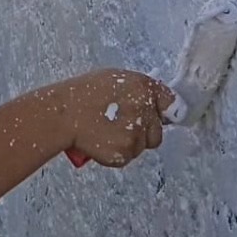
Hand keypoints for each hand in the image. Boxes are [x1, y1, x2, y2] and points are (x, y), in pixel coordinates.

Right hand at [58, 69, 172, 168]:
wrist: (63, 114)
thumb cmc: (82, 94)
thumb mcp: (113, 79)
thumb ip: (138, 90)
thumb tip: (152, 102)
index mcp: (143, 88)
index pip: (172, 102)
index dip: (167, 111)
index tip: (164, 116)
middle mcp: (145, 110)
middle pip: (158, 131)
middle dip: (144, 132)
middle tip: (120, 124)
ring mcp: (137, 134)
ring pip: (142, 146)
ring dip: (129, 142)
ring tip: (106, 130)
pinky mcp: (125, 153)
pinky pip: (127, 156)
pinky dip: (116, 153)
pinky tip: (102, 140)